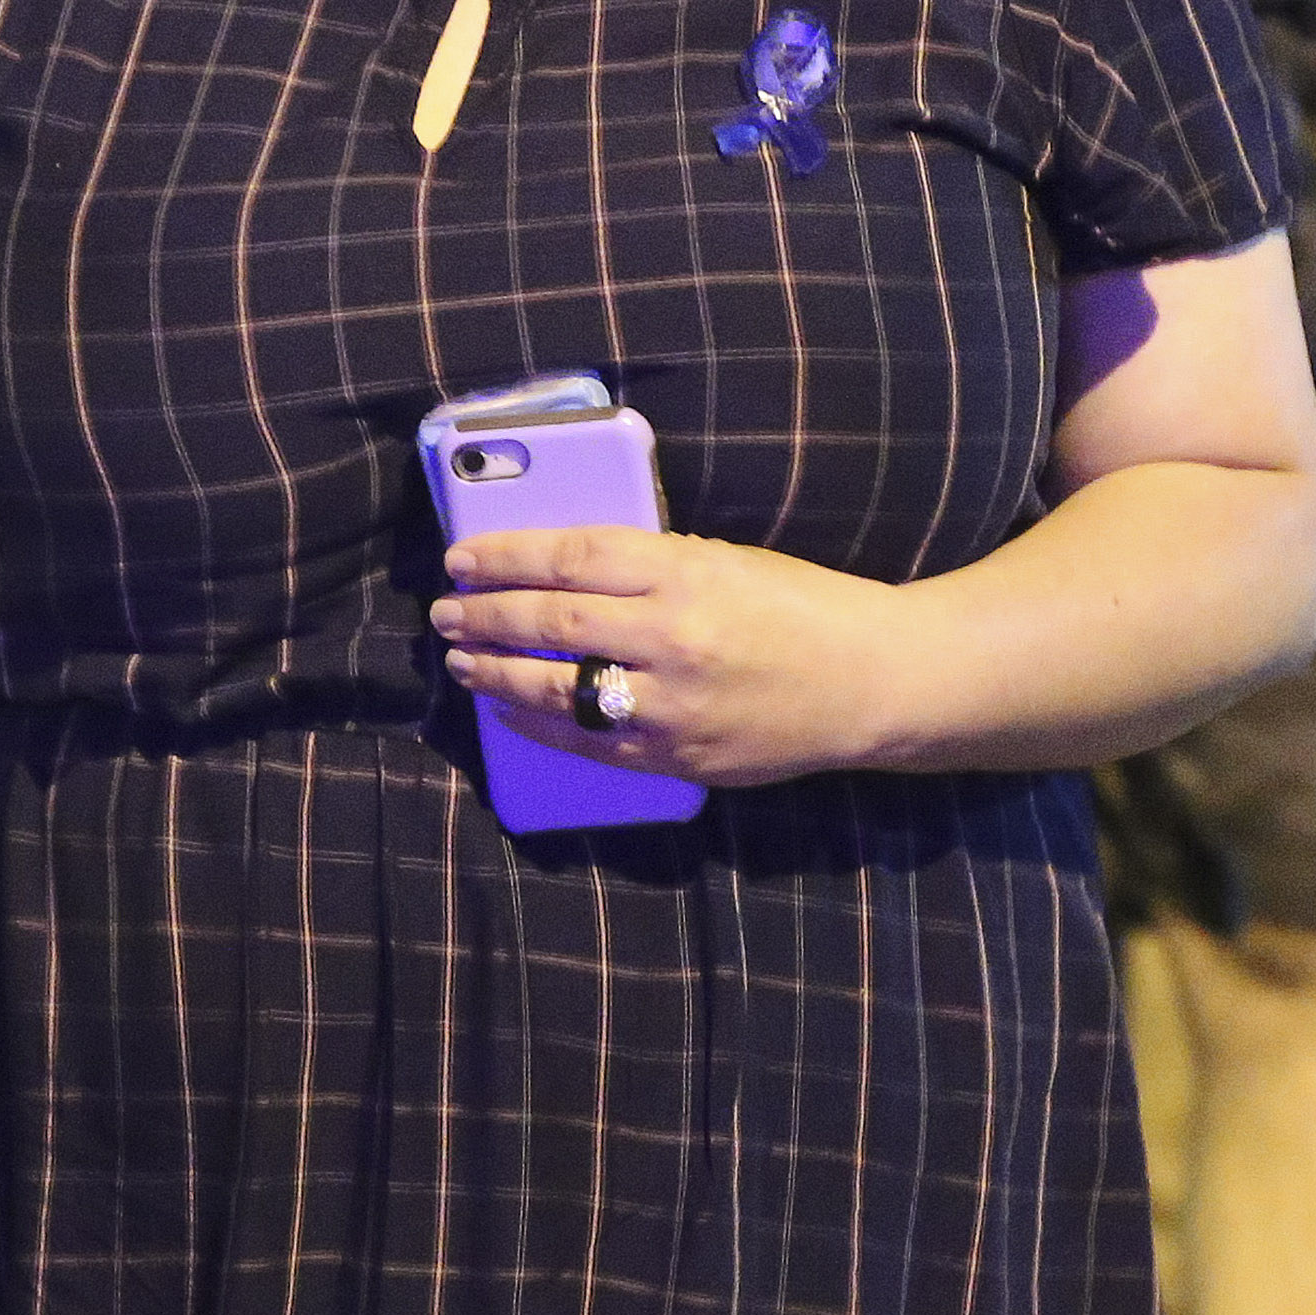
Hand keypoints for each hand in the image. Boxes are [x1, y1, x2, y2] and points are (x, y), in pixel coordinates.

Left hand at [429, 524, 920, 788]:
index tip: (461, 558)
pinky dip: (540, 723)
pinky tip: (508, 708)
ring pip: (557, 688)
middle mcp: (671, 637)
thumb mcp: (724, 560)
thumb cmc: (800, 605)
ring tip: (461, 660)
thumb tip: (559, 570)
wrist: (872, 682)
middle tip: (443, 612)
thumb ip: (647, 566)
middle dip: (484, 616)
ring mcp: (673, 705)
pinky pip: (590, 742)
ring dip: (496, 672)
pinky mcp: (680, 757)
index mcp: (683, 573)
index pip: (569, 558)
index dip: (505, 557)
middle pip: (550, 622)